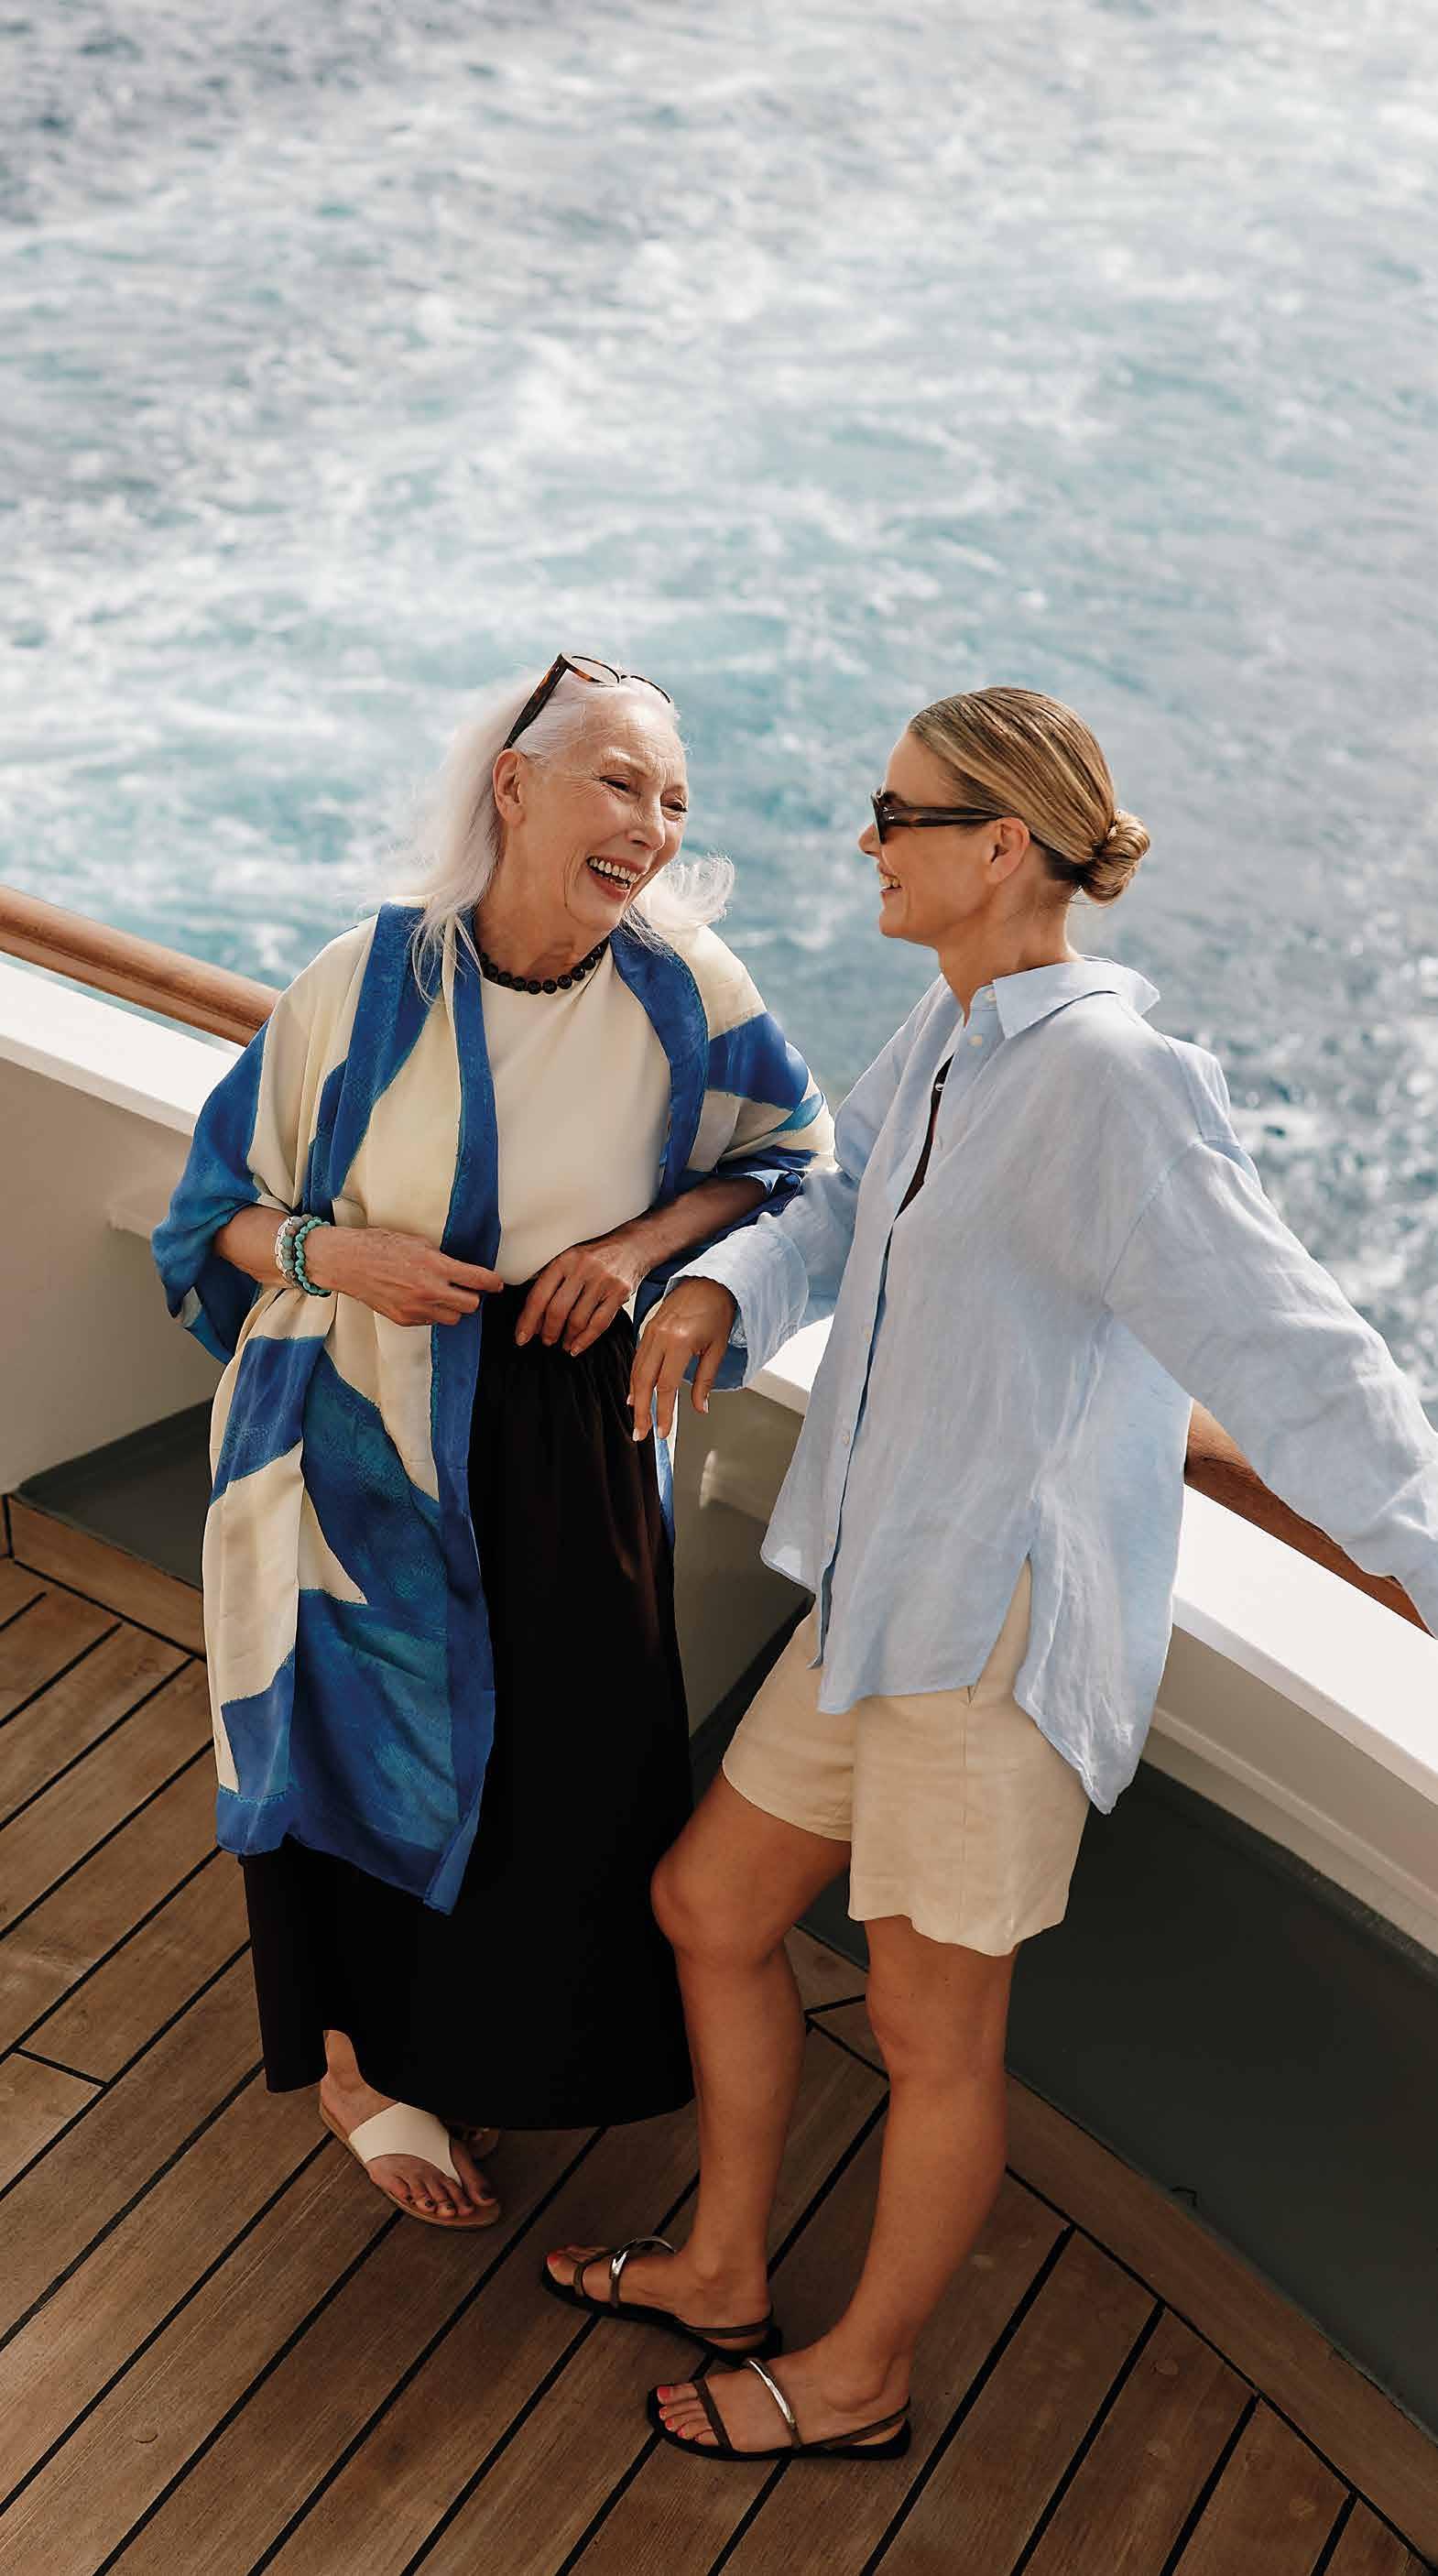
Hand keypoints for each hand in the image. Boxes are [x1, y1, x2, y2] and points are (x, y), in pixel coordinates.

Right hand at [304, 1225, 502, 1325]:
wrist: (347, 1262)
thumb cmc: (380, 1245)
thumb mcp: (418, 1242)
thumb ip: (441, 1258)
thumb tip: (459, 1268)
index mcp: (435, 1266)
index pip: (477, 1279)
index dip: (493, 1282)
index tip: (497, 1284)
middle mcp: (429, 1290)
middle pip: (471, 1305)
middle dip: (472, 1297)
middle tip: (466, 1288)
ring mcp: (416, 1308)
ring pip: (453, 1318)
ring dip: (454, 1308)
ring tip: (443, 1295)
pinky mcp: (404, 1319)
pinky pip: (431, 1322)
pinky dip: (432, 1313)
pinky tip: (421, 1300)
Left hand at [514, 1226, 653, 1356]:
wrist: (632, 1246)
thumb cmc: (595, 1257)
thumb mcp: (569, 1259)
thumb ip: (550, 1280)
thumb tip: (530, 1316)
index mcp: (564, 1260)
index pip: (539, 1295)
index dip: (528, 1320)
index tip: (521, 1337)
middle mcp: (582, 1269)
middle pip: (557, 1310)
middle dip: (548, 1331)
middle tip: (545, 1341)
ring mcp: (603, 1281)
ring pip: (578, 1320)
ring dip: (567, 1338)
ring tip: (563, 1344)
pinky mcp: (619, 1292)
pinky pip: (599, 1324)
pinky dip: (585, 1340)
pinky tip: (576, 1347)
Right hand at [629, 1278, 737, 1440]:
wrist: (710, 1281)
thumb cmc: (717, 1311)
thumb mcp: (717, 1349)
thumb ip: (705, 1381)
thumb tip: (700, 1407)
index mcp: (680, 1342)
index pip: (666, 1386)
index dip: (663, 1412)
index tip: (663, 1431)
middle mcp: (661, 1337)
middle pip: (644, 1382)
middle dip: (641, 1411)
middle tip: (641, 1433)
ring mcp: (651, 1331)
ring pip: (636, 1371)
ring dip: (635, 1398)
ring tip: (637, 1418)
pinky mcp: (648, 1329)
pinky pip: (637, 1358)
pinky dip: (634, 1379)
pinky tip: (634, 1393)